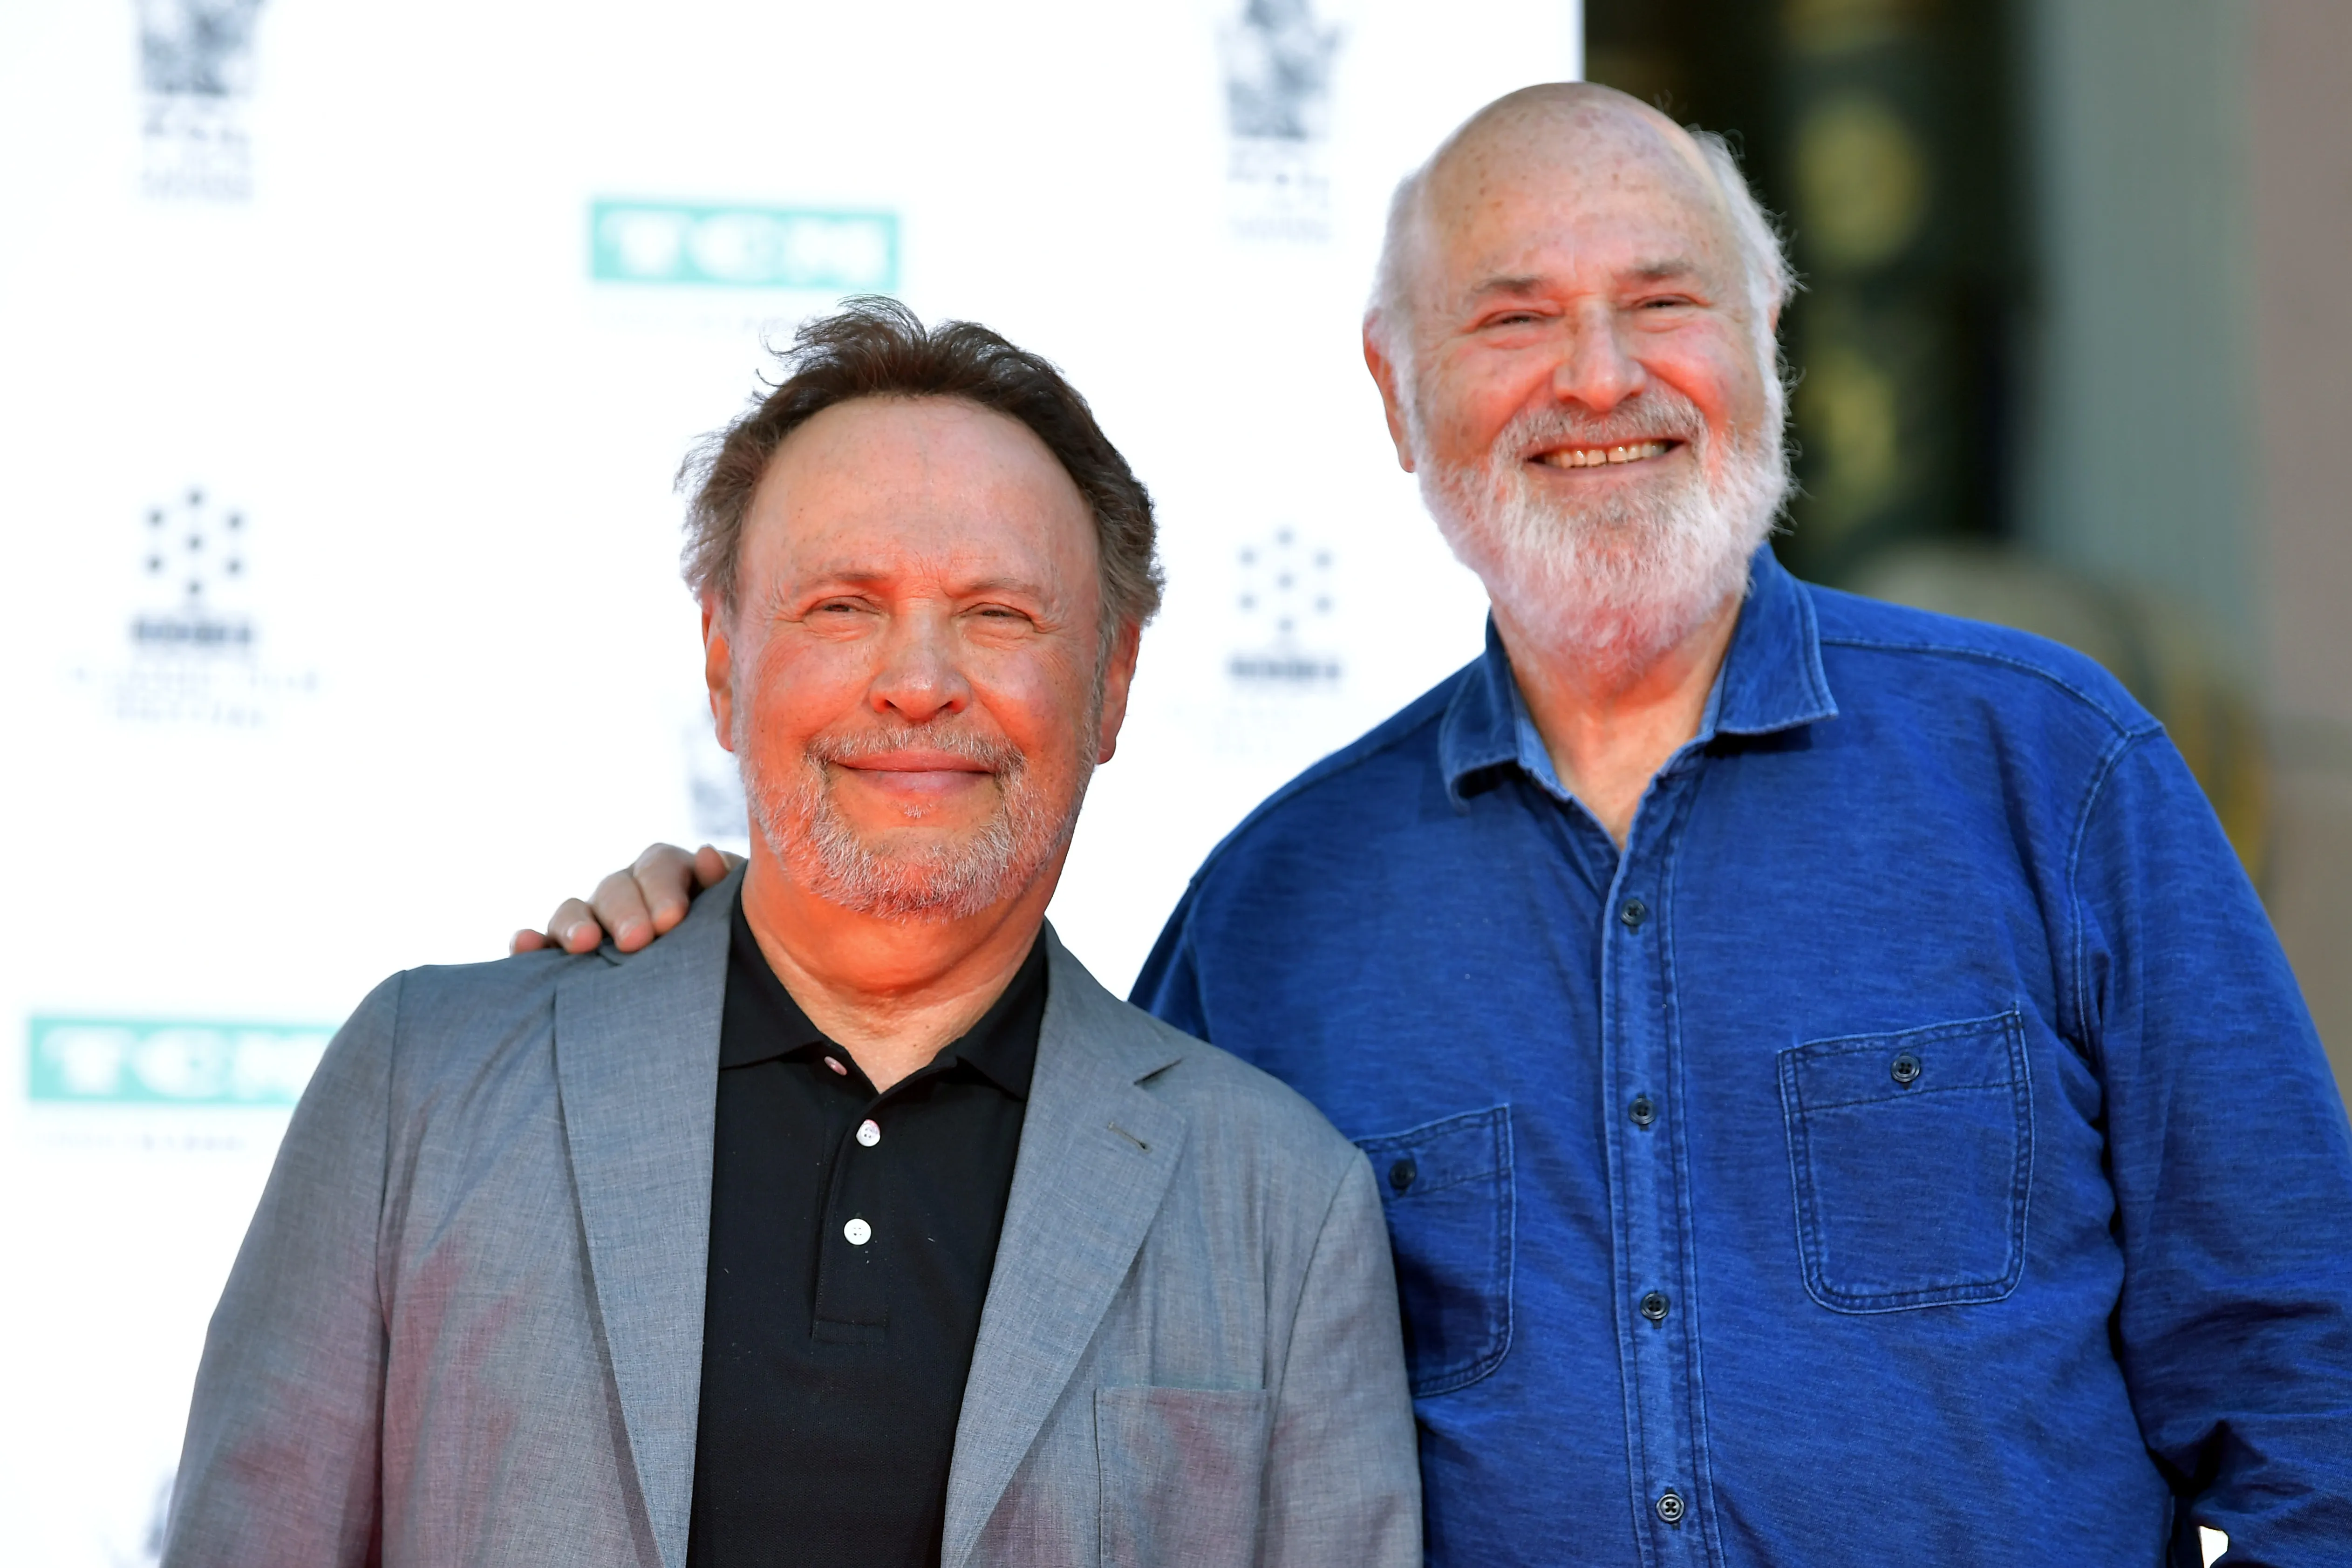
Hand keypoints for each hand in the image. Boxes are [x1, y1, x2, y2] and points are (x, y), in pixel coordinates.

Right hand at [510, 843, 741, 955]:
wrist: (737, 987)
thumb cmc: (740, 946)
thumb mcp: (739, 915)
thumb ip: (724, 887)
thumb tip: (706, 855)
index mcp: (675, 875)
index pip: (660, 866)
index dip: (662, 888)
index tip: (672, 920)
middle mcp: (631, 892)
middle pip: (616, 887)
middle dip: (623, 911)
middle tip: (636, 941)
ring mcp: (596, 921)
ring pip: (575, 910)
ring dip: (575, 923)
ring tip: (584, 944)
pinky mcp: (569, 953)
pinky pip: (544, 944)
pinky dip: (532, 943)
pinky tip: (524, 946)